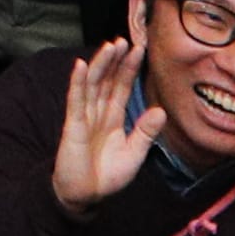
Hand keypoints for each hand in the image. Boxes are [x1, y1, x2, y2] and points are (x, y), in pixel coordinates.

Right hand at [50, 37, 158, 216]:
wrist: (85, 196)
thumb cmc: (107, 176)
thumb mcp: (134, 154)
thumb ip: (145, 132)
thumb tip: (160, 110)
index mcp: (113, 118)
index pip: (122, 87)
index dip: (129, 68)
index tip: (139, 49)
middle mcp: (99, 113)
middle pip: (107, 80)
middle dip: (115, 60)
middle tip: (124, 39)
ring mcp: (85, 117)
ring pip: (93, 84)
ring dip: (100, 64)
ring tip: (110, 46)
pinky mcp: (74, 126)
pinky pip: (76, 100)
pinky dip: (78, 82)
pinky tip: (81, 65)